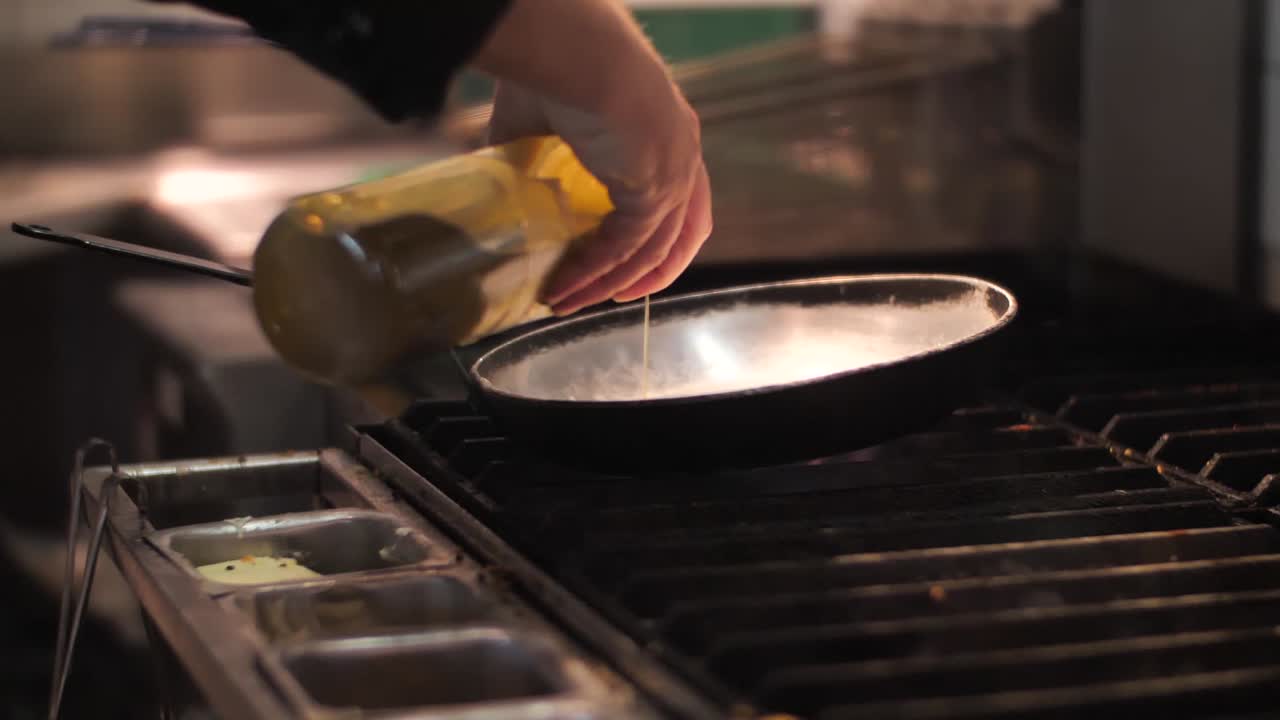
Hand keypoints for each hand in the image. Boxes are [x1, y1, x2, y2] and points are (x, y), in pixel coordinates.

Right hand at [475, 0, 712, 315]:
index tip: (620, 260)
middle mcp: (682, 152)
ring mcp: (676, 172)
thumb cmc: (557, 63)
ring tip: (569, 301)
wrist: (576, 51)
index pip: (678, 195)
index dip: (654, 233)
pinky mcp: (657, 191)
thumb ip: (529, 154)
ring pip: (652, 251)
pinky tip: (565, 286)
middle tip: (610, 297)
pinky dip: (596, 273)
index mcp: (666, 128)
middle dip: (647, 273)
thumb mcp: (539, 117)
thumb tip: (498, 180)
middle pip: (684, 233)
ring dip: (609, 283)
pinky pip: (627, 249)